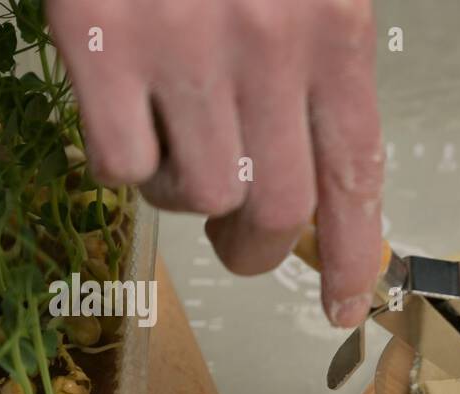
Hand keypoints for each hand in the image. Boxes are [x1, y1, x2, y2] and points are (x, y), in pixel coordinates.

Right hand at [47, 0, 383, 326]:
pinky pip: (120, 165)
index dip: (355, 253)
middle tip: (233, 236)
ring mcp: (187, 45)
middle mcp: (271, 44)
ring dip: (182, 193)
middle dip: (256, 244)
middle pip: (281, 207)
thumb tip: (307, 172)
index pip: (356, 174)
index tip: (348, 301)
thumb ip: (315, 65)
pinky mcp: (102, 39)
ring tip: (169, 142)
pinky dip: (119, 161)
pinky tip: (119, 111)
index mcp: (334, 27)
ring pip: (201, 194)